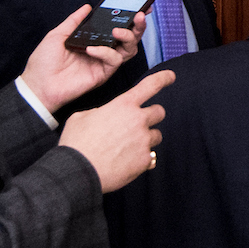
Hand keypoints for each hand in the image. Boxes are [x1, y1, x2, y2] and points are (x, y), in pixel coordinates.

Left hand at [21, 6, 143, 111]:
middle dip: (138, 26)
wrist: (38, 84)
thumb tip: (87, 7)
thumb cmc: (44, 62)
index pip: (117, 27)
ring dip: (128, 37)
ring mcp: (104, 62)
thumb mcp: (58, 34)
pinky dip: (105, 52)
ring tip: (117, 31)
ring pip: (129, 49)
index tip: (141, 7)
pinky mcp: (103, 74)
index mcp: (94, 40)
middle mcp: (103, 50)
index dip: (131, 18)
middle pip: (130, 38)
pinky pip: (113, 60)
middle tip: (139, 16)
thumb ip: (74, 21)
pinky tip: (92, 49)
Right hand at [57, 70, 172, 191]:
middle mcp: (138, 120)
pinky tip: (126, 162)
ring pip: (156, 135)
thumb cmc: (77, 143)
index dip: (163, 79)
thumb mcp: (81, 117)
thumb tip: (105, 117)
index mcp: (123, 105)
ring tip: (127, 147)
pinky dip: (141, 158)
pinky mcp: (145, 160)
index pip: (150, 86)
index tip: (171, 76)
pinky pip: (151, 156)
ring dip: (146, 139)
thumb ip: (100, 112)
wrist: (79, 171)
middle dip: (151, 116)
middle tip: (137, 125)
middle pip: (159, 112)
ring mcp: (144, 141)